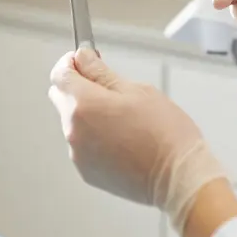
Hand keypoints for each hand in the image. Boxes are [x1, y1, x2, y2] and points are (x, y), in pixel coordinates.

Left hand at [47, 48, 228, 234]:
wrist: (177, 177)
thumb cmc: (164, 133)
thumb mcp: (136, 90)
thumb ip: (101, 72)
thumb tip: (83, 58)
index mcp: (83, 105)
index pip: (59, 74)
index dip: (71, 63)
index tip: (85, 61)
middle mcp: (73, 130)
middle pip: (61, 97)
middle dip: (78, 86)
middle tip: (107, 87)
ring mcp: (78, 154)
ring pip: (73, 122)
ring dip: (88, 114)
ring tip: (123, 119)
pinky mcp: (86, 171)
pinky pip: (83, 145)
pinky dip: (95, 138)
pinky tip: (122, 139)